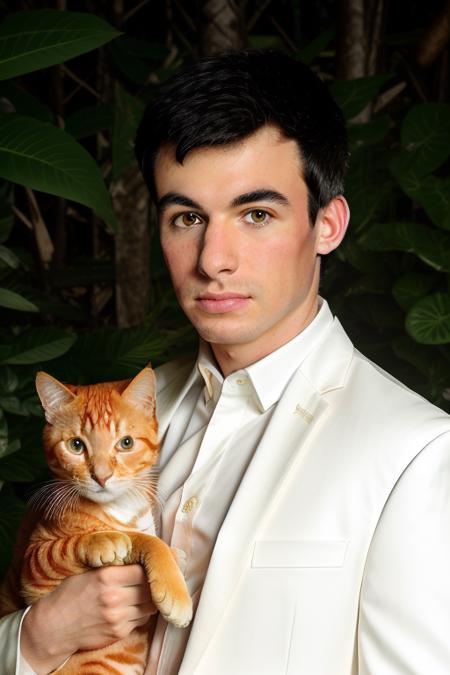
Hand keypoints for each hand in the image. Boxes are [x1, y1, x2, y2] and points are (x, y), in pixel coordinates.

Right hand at [21, 565, 155, 674]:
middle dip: (151, 584)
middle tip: (150, 580)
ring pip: (149, 606)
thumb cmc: (69, 594)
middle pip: (149, 589)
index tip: (148, 567)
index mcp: (106, 577)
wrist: (54, 627)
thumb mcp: (88, 572)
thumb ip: (113, 567)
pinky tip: (131, 608)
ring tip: (141, 594)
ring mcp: (117, 617)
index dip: (147, 569)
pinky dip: (140, 613)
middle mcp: (114, 597)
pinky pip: (141, 620)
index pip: (142, 571)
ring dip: (148, 600)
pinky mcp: (118, 632)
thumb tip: (137, 559)